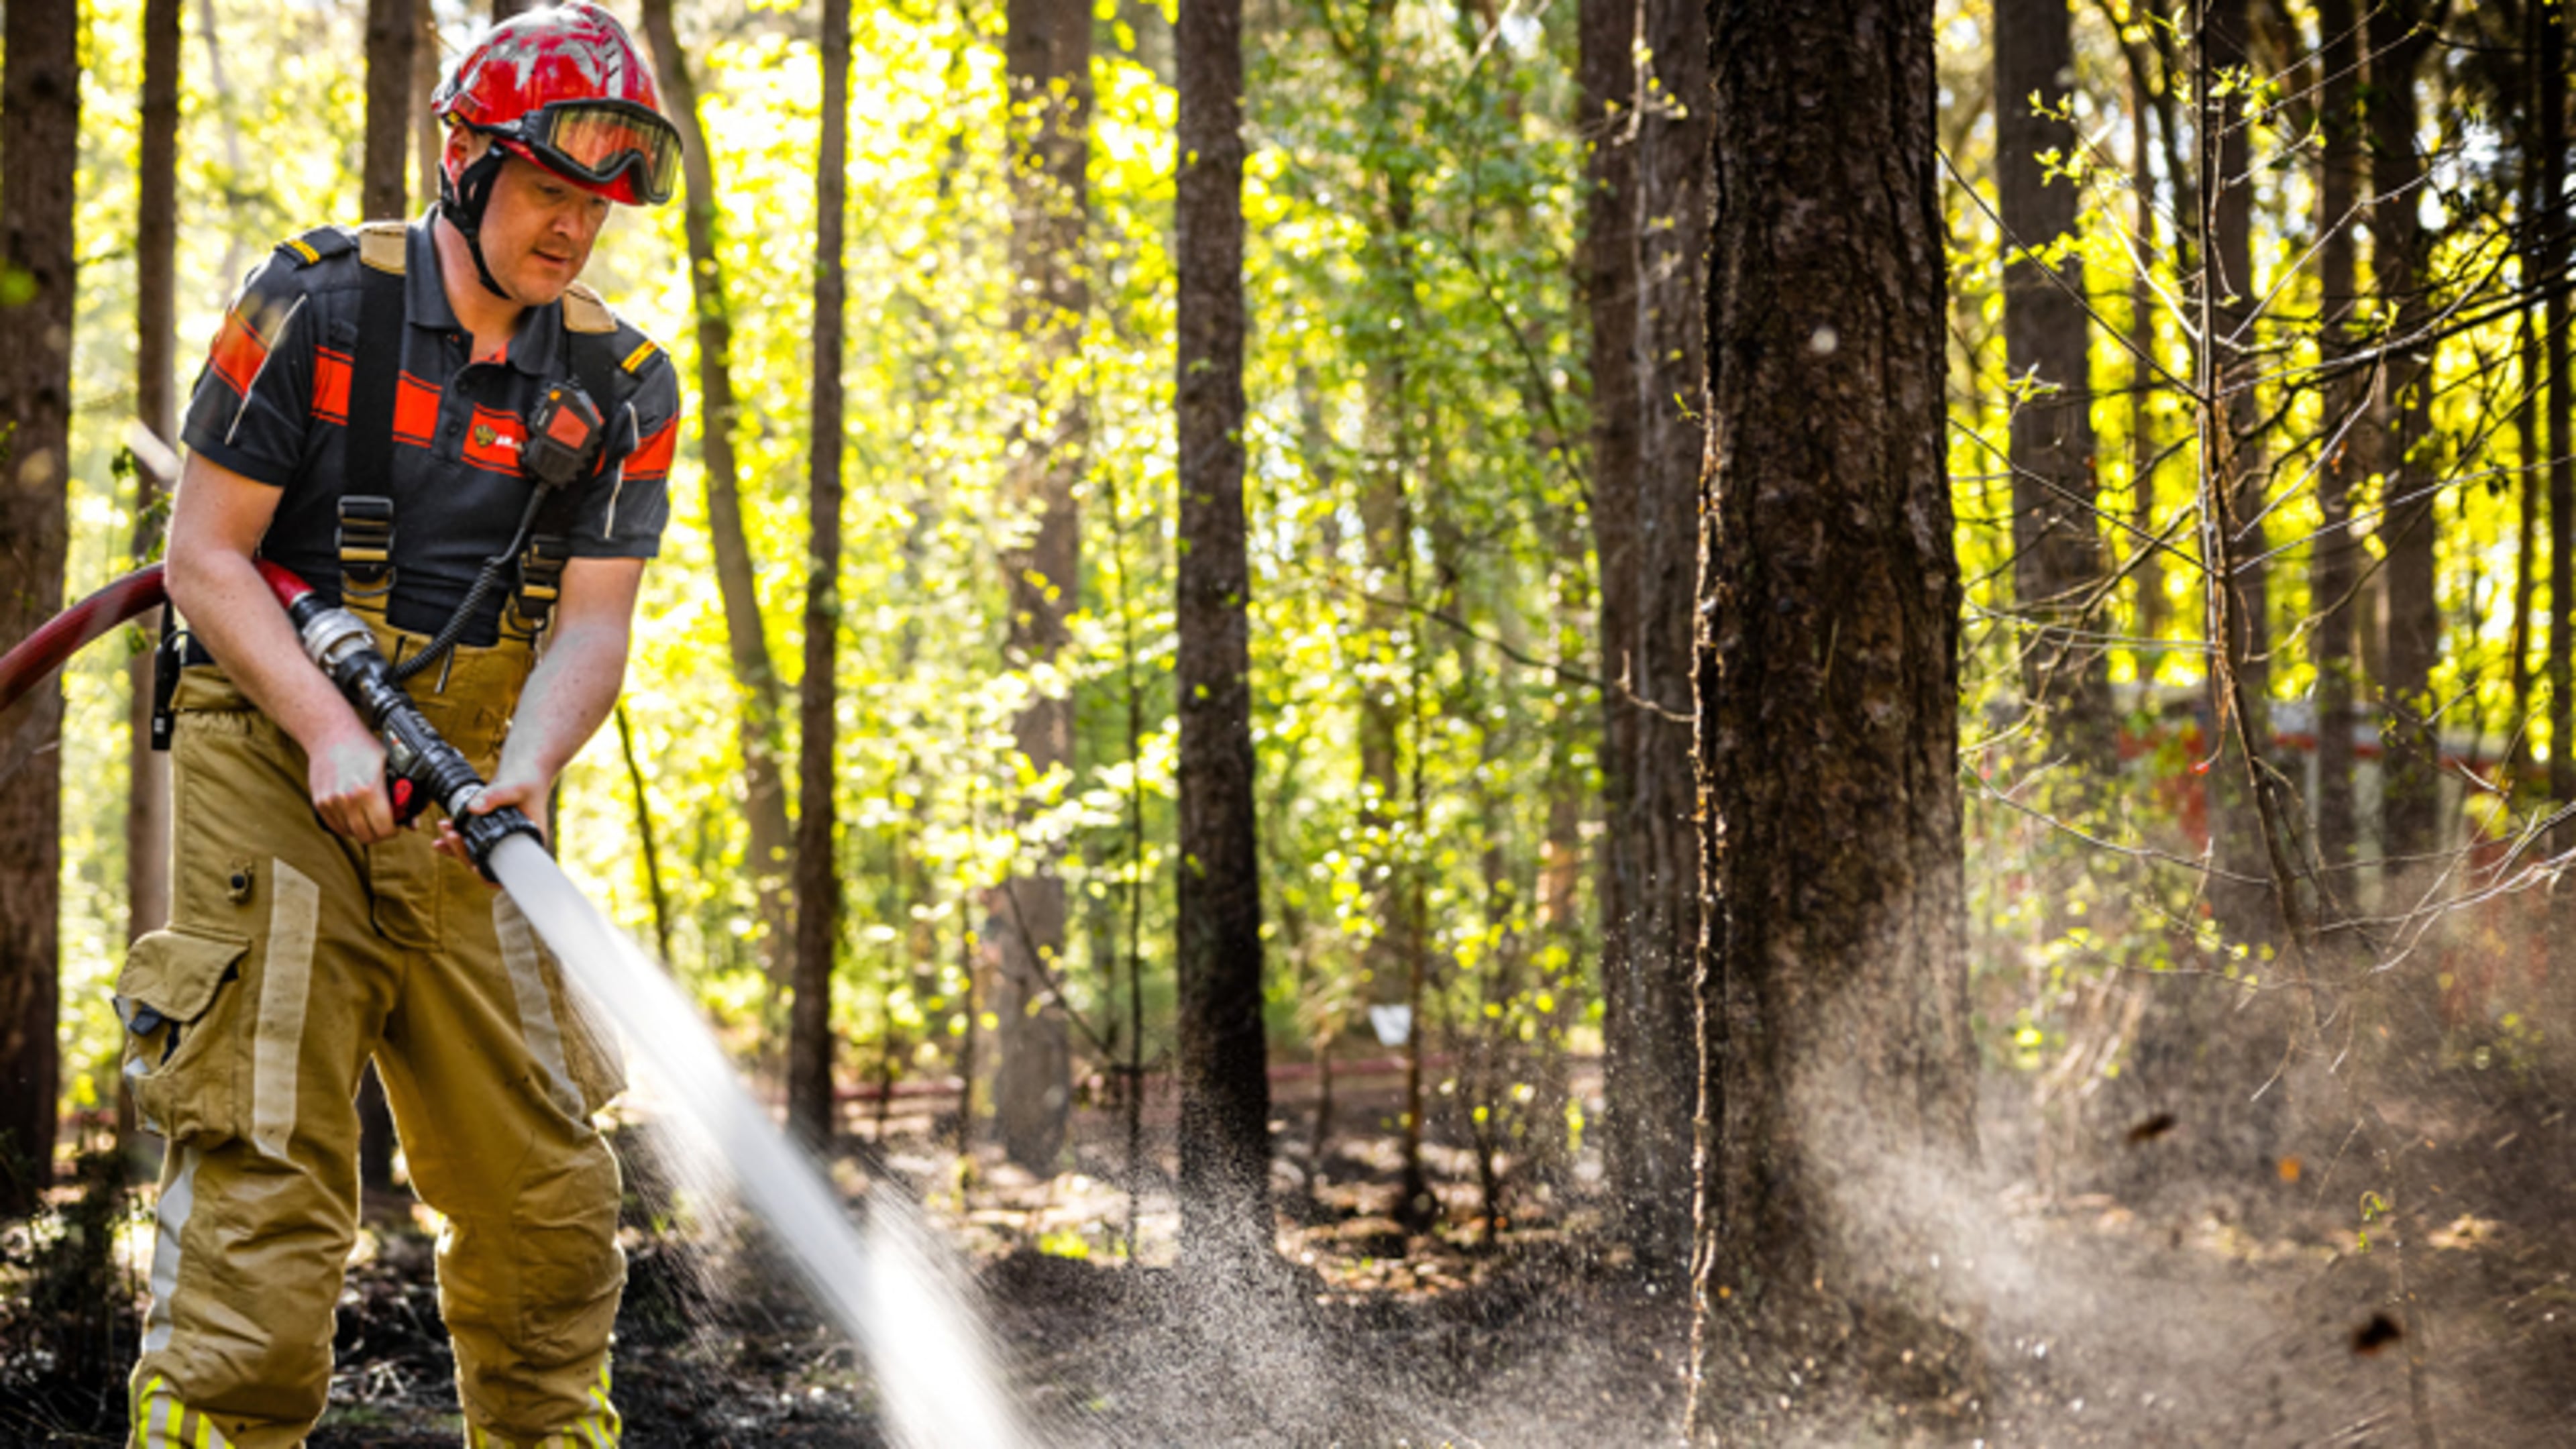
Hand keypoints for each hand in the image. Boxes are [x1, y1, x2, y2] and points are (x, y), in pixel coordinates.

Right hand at [311, 729, 396, 843]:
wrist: (331, 734)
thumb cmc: (364, 747)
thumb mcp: (391, 765)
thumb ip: (403, 797)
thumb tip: (414, 825)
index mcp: (369, 790)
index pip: (383, 829)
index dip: (393, 831)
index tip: (396, 826)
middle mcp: (348, 799)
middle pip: (366, 836)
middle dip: (379, 834)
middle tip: (384, 825)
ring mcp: (331, 802)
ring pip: (350, 833)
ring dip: (362, 830)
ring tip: (369, 817)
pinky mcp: (319, 802)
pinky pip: (335, 826)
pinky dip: (346, 826)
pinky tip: (355, 815)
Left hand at [434, 770, 549, 876]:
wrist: (523, 771)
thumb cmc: (527, 781)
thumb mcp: (515, 787)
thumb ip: (496, 796)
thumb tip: (472, 808)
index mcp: (529, 844)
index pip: (509, 870)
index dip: (491, 873)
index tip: (474, 866)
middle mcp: (514, 847)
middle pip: (485, 863)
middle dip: (464, 852)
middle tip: (451, 835)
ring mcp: (498, 841)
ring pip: (474, 854)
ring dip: (455, 845)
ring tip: (444, 827)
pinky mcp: (487, 833)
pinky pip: (469, 844)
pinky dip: (454, 841)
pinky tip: (441, 835)